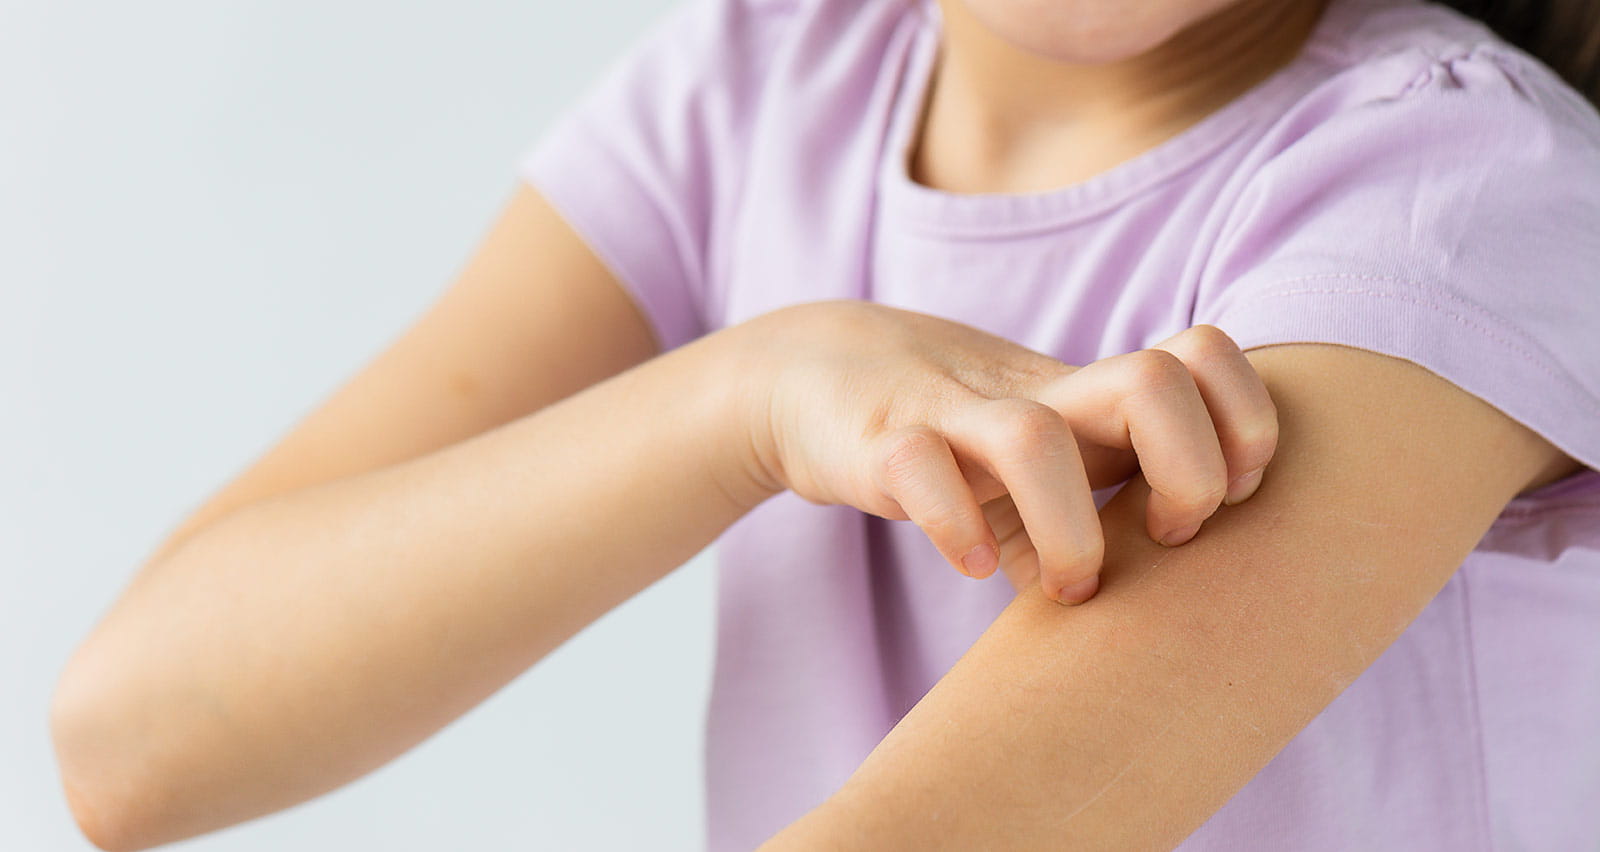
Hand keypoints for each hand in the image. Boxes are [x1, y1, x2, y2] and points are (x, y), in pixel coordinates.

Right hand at [729, 300, 1277, 602]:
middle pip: (1155, 381)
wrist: (818, 372)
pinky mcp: (881, 441)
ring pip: (1036, 440)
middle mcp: (1036, 396)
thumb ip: (1100, 520)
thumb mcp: (1042, 467)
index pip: (1206, 359)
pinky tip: (976, 565)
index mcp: (1090, 396)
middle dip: (1188, 473)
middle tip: (1164, 537)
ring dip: (1072, 532)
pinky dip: (957, 528)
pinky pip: (921, 470)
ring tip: (1070, 588)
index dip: (1244, 426)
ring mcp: (955, 413)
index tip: (1225, 500)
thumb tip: (1154, 618)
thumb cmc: (954, 436)